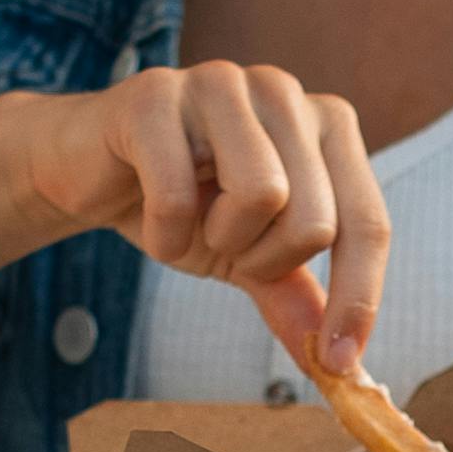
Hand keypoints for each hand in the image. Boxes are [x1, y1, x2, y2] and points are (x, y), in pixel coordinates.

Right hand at [10, 64, 389, 374]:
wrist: (85, 170)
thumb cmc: (179, 202)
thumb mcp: (248, 256)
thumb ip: (296, 296)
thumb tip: (343, 368)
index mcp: (325, 124)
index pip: (368, 222)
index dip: (357, 299)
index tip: (340, 364)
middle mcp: (283, 92)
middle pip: (316, 219)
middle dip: (266, 262)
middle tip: (226, 247)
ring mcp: (221, 83)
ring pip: (264, 194)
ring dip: (221, 240)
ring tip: (193, 224)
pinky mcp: (155, 95)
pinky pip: (179, 193)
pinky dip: (164, 233)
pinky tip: (151, 220)